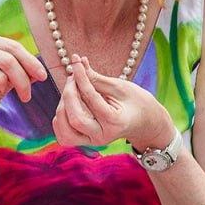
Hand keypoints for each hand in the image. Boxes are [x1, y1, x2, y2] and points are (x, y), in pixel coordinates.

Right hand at [0, 33, 45, 126]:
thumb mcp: (7, 75)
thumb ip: (22, 70)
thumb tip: (41, 74)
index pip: (14, 47)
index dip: (31, 62)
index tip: (43, 77)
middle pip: (8, 62)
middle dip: (23, 81)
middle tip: (27, 97)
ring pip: (0, 78)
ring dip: (2, 91)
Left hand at [52, 55, 166, 148]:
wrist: (143, 122)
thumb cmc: (134, 101)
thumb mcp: (119, 87)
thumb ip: (96, 78)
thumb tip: (78, 62)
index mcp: (116, 122)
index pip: (92, 99)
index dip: (82, 78)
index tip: (76, 63)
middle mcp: (102, 136)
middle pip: (75, 118)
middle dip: (69, 94)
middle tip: (72, 77)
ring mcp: (93, 142)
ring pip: (65, 132)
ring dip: (62, 108)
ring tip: (71, 91)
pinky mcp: (85, 142)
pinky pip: (64, 135)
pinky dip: (60, 118)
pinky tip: (69, 103)